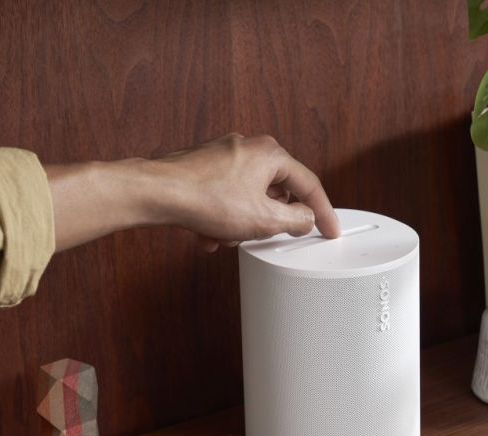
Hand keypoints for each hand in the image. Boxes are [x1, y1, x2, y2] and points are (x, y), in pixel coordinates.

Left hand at [152, 133, 339, 250]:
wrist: (157, 193)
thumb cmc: (205, 198)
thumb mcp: (263, 219)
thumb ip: (294, 221)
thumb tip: (304, 219)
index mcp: (271, 154)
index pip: (309, 185)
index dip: (323, 212)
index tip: (329, 229)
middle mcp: (248, 148)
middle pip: (275, 192)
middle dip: (267, 221)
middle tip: (262, 235)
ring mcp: (224, 156)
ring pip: (247, 198)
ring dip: (240, 223)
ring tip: (226, 235)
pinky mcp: (203, 168)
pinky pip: (224, 198)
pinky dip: (222, 218)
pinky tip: (209, 234)